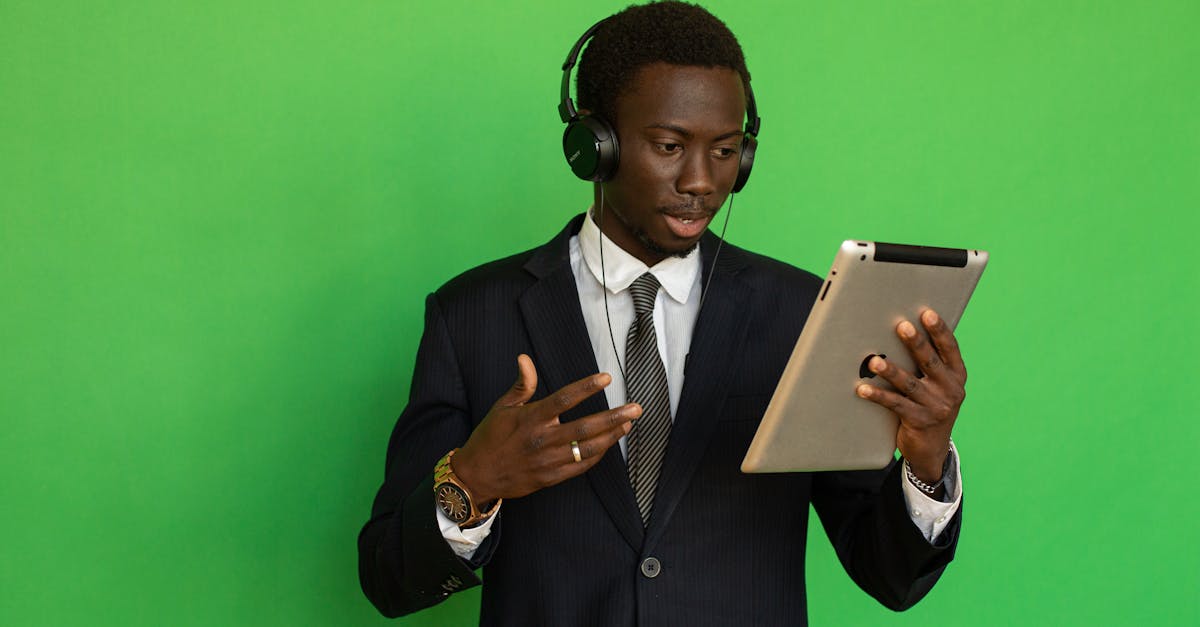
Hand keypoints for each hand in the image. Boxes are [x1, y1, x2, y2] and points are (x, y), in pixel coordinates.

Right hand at [452, 354, 640, 502]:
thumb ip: (521, 385)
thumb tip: (524, 358)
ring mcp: (548, 461)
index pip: (564, 399)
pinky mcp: (551, 478)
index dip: (586, 388)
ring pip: (588, 448)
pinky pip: (581, 467)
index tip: (606, 378)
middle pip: (585, 427)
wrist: (477, 475)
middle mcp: (542, 439)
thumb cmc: (490, 437)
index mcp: (531, 419)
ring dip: (611, 436)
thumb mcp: (502, 407)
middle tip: (636, 408)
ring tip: (628, 424)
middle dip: (614, 417)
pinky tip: (609, 443)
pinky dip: (597, 455)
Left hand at [855, 309, 966, 483]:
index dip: (939, 330)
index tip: (927, 313)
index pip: (950, 349)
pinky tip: (862, 389)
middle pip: (930, 362)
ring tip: (873, 361)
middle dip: (915, 343)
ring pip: (910, 384)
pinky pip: (895, 404)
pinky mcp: (920, 421)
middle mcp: (951, 390)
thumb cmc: (929, 405)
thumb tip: (904, 332)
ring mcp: (937, 407)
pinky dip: (877, 396)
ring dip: (890, 371)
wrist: (932, 449)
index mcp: (957, 376)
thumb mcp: (938, 385)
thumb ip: (929, 364)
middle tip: (901, 326)